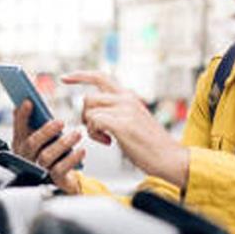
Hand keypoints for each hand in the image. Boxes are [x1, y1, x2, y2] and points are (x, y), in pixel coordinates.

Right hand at [12, 101, 84, 194]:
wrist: (63, 177)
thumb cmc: (51, 151)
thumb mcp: (42, 135)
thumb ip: (35, 121)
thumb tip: (27, 101)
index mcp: (22, 143)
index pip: (18, 128)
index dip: (22, 116)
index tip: (29, 102)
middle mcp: (27, 156)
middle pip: (32, 144)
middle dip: (46, 131)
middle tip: (61, 122)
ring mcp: (39, 168)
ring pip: (46, 156)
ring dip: (63, 144)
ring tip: (77, 133)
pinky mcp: (53, 179)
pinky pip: (60, 169)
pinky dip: (72, 159)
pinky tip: (81, 150)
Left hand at [64, 71, 189, 188]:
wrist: (170, 157)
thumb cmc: (151, 146)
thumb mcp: (133, 121)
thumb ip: (117, 112)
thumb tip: (96, 114)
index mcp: (129, 97)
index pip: (100, 76)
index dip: (80, 75)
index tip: (64, 78)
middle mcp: (127, 99)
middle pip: (88, 97)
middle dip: (85, 116)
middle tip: (96, 130)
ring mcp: (125, 110)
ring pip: (89, 110)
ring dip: (91, 127)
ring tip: (105, 138)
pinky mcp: (123, 124)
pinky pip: (94, 121)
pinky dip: (95, 134)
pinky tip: (108, 142)